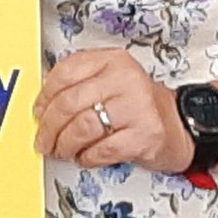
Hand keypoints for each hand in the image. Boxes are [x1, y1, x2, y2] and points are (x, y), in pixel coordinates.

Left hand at [32, 49, 195, 173]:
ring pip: (82, 128)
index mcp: (112, 60)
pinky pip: (101, 150)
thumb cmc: (139, 105)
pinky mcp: (144, 135)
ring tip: (63, 150)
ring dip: (65, 145)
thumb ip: (80, 85)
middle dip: (49, 127)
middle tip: (44, 140)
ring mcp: (137, 107)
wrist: (180, 124)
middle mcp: (125, 79)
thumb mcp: (111, 82)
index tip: (38, 112)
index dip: (44, 97)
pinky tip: (85, 156)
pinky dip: (86, 157)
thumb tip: (42, 106)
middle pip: (69, 103)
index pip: (65, 72)